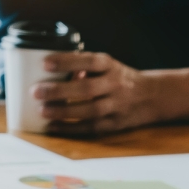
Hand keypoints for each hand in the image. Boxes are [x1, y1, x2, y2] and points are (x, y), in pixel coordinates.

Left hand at [32, 51, 161, 136]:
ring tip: (42, 111)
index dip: (67, 61)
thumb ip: (84, 68)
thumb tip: (53, 73)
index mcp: (111, 66)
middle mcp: (116, 85)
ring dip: (64, 111)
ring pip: (90, 110)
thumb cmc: (120, 78)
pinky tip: (53, 127)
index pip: (89, 61)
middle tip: (36, 91)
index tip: (45, 63)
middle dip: (59, 91)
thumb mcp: (108, 66)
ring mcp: (117, 106)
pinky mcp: (115, 123)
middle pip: (87, 89)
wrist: (152, 96)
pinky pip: (91, 127)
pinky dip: (71, 128)